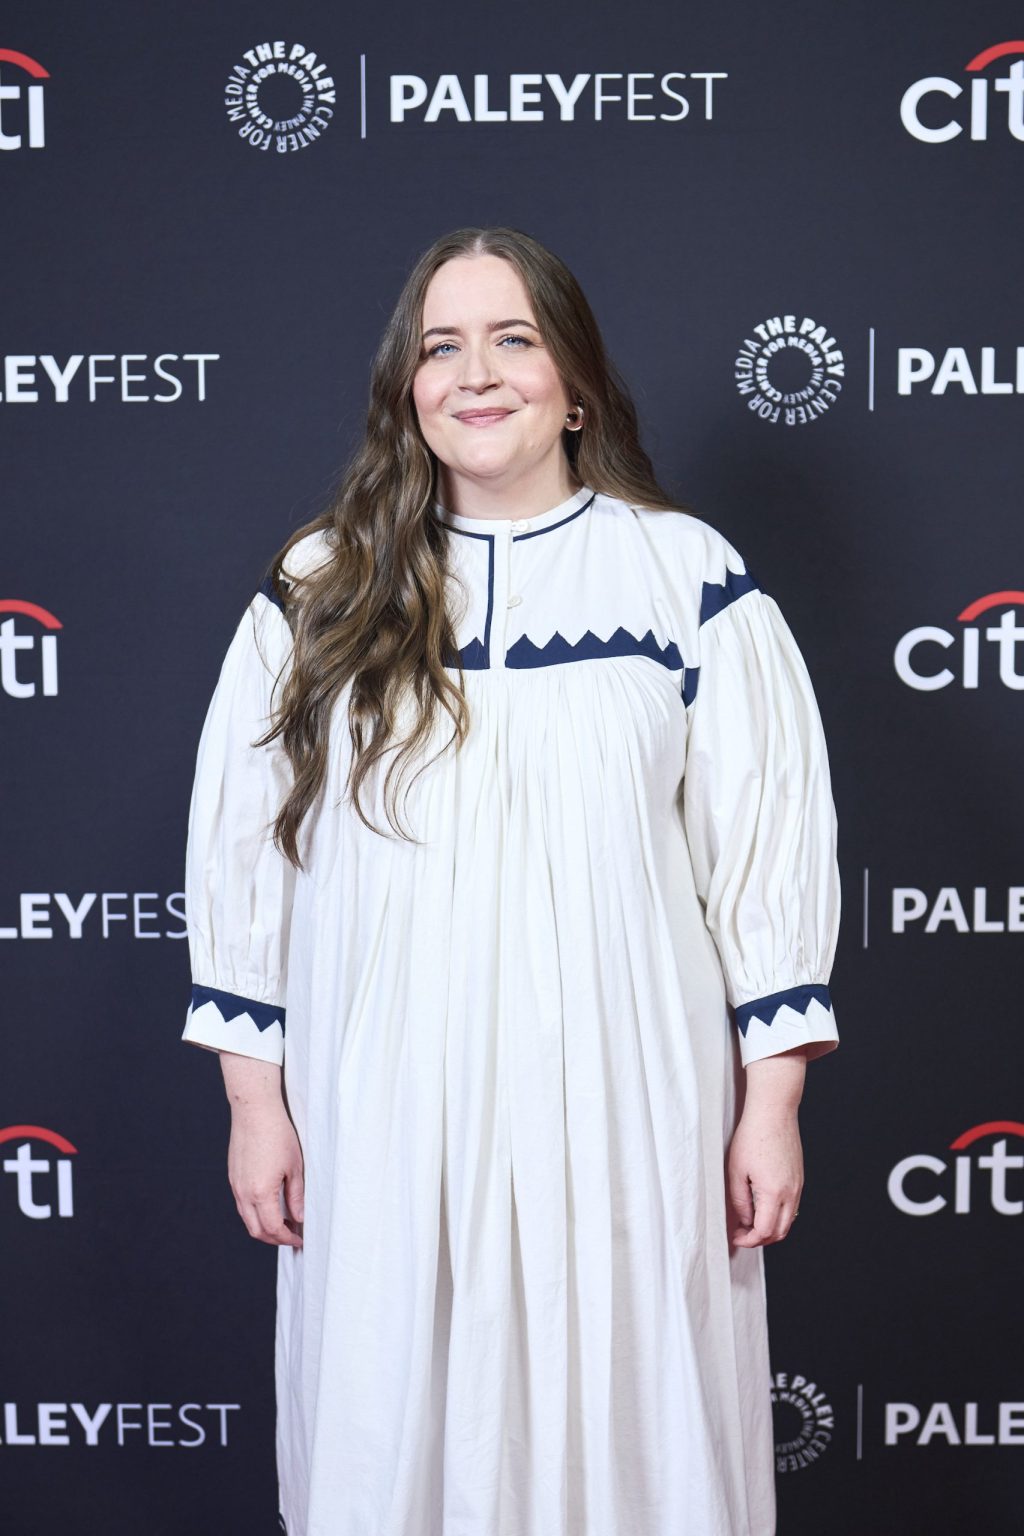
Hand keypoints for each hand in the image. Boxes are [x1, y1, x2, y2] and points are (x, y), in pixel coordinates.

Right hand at [220, 1052, 303, 1248]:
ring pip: (247, 1218)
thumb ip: (296, 1196)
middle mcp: (243, 1193)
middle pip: (256, 1230)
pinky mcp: (233, 1176)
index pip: (273, 1228)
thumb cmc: (277, 1134)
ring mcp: (235, 1185)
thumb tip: (299, 1217)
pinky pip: (242, 1204)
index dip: (287, 1238)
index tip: (299, 1239)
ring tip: (284, 1222)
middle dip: (275, 1238)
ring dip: (264, 1226)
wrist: (254, 1111)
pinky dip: (256, 1213)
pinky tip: (270, 1205)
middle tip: (292, 1235)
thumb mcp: (295, 1167)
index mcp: (260, 1193)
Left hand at [726, 1105, 803, 1248]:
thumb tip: (745, 1220)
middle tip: (742, 1233)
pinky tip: (762, 1207)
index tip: (736, 1237)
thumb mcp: (736, 1170)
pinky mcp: (799, 1179)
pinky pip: (792, 1207)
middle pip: (780, 1232)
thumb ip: (740, 1200)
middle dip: (760, 1239)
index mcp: (774, 1193)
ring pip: (788, 1222)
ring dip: (771, 1228)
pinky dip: (779, 1215)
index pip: (764, 1231)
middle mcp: (791, 1193)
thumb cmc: (752, 1136)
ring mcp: (798, 1186)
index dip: (748, 1240)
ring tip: (750, 1221)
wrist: (774, 1113)